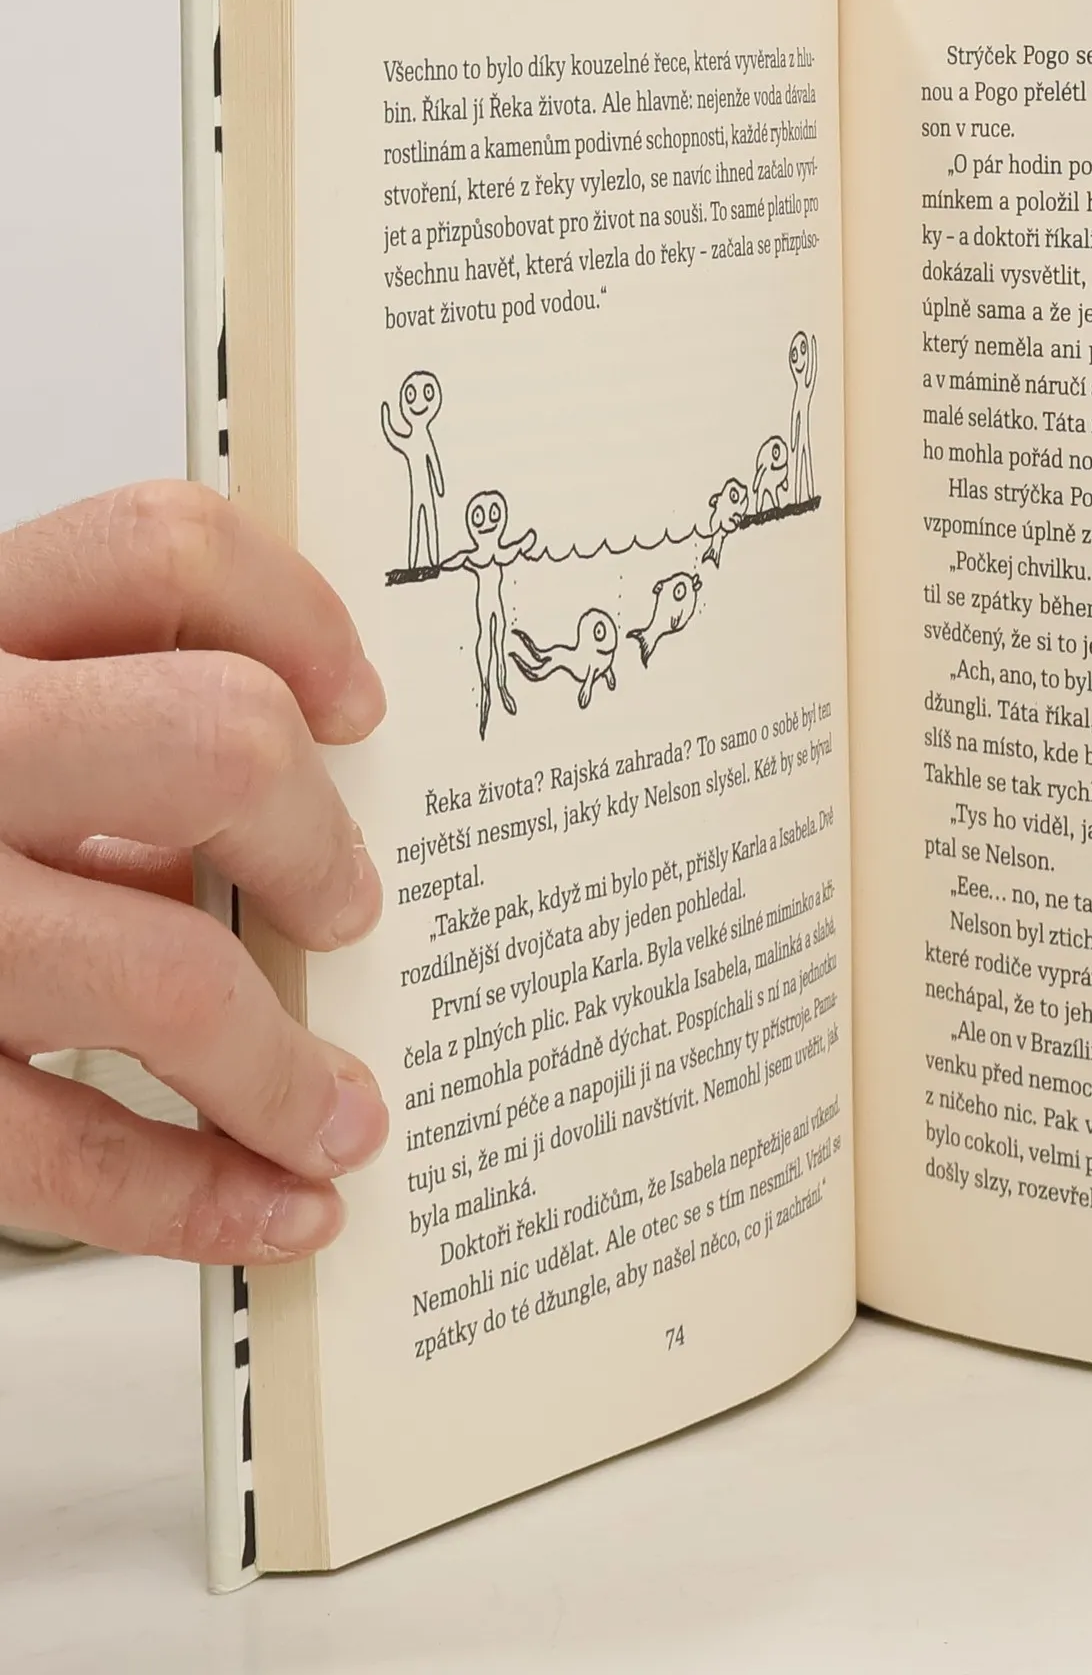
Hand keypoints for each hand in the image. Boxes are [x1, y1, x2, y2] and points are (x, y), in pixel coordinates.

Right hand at [0, 482, 389, 1260]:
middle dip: (314, 843)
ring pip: (164, 974)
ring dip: (283, 1070)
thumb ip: (77, 734)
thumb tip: (273, 831)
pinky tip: (272, 1205)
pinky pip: (67, 1151)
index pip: (157, 554)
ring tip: (336, 1114)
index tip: (358, 707)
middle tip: (341, 909)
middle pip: (217, 742)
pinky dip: (201, 1196)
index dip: (296, 621)